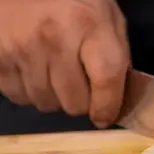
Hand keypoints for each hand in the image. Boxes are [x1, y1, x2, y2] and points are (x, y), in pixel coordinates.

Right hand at [0, 0, 129, 127]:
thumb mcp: (107, 17)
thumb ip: (116, 54)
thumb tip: (116, 96)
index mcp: (90, 26)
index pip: (106, 81)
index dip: (108, 107)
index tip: (105, 116)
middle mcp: (55, 40)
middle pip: (73, 102)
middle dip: (81, 101)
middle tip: (80, 84)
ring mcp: (21, 49)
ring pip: (45, 103)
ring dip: (55, 96)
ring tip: (55, 72)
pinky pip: (17, 95)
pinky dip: (29, 90)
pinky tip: (34, 69)